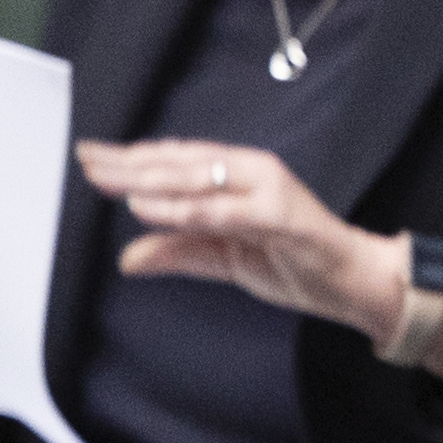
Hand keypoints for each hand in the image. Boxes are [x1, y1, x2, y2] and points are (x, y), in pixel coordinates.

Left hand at [80, 142, 414, 350]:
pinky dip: (182, 209)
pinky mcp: (280, 215)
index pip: (178, 160)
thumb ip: (179, 252)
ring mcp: (268, 190)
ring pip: (197, 179)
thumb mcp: (225, 259)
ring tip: (107, 180)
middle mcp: (252, 171)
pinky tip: (147, 208)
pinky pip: (221, 211)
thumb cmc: (299, 264)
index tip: (92, 159)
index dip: (133, 159)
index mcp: (240, 176)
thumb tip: (128, 258)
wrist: (356, 283)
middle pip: (180, 162)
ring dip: (148, 179)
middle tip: (86, 159)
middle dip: (130, 162)